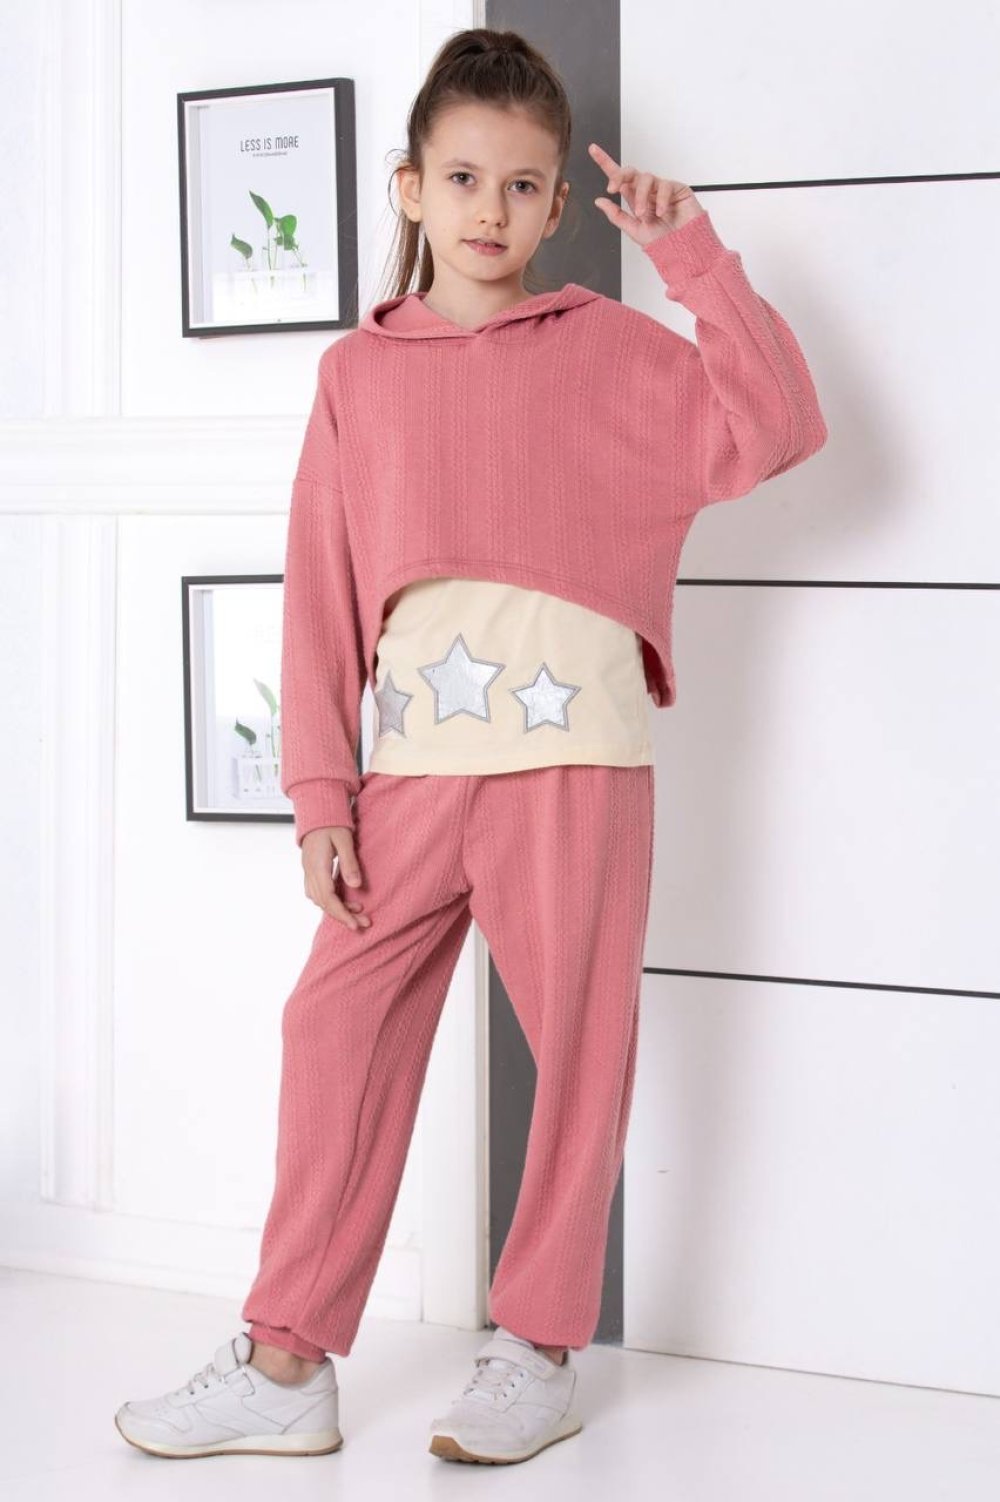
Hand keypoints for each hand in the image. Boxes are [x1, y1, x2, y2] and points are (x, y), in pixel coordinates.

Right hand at [301, 826, 370, 929]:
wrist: (316, 810)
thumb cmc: (332, 822)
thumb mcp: (344, 839)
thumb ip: (349, 863)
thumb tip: (355, 886)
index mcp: (317, 866)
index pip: (328, 898)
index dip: (342, 914)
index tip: (355, 925)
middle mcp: (310, 872)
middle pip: (324, 903)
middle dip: (343, 916)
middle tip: (362, 924)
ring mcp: (308, 872)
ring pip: (319, 900)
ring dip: (337, 909)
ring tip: (357, 911)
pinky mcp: (310, 870)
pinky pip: (317, 892)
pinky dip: (330, 901)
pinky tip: (343, 901)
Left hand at [588, 143, 702, 245]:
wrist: (683, 248)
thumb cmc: (663, 241)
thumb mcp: (634, 230)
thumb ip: (616, 215)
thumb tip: (600, 201)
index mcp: (635, 199)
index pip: (619, 178)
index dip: (605, 162)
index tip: (593, 150)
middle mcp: (647, 191)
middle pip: (630, 172)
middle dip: (619, 176)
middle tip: (612, 188)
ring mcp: (661, 188)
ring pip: (646, 178)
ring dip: (641, 196)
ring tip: (642, 214)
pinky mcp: (677, 189)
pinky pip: (665, 186)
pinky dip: (661, 200)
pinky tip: (661, 212)